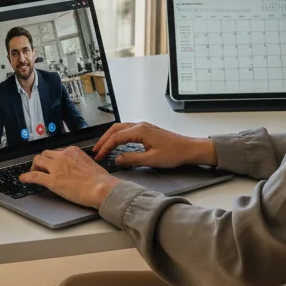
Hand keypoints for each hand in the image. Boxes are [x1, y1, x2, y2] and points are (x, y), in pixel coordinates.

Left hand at [19, 146, 119, 208]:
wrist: (102, 188)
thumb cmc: (100, 179)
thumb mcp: (89, 162)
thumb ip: (78, 162)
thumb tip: (75, 167)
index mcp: (72, 151)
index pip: (56, 151)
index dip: (52, 159)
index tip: (51, 163)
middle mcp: (62, 157)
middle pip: (45, 154)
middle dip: (41, 161)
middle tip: (40, 168)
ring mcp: (56, 168)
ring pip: (38, 161)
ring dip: (34, 166)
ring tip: (33, 172)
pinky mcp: (52, 181)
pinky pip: (35, 176)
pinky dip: (27, 177)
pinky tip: (23, 179)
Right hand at [92, 122, 216, 169]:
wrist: (189, 148)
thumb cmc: (174, 153)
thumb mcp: (151, 160)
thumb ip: (132, 159)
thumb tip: (117, 159)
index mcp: (140, 131)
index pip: (116, 137)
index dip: (105, 147)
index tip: (99, 156)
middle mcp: (140, 125)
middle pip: (115, 129)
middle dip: (104, 140)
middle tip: (96, 151)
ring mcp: (144, 126)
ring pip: (121, 128)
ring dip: (110, 137)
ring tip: (103, 147)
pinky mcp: (147, 130)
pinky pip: (127, 130)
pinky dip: (118, 136)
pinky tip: (117, 143)